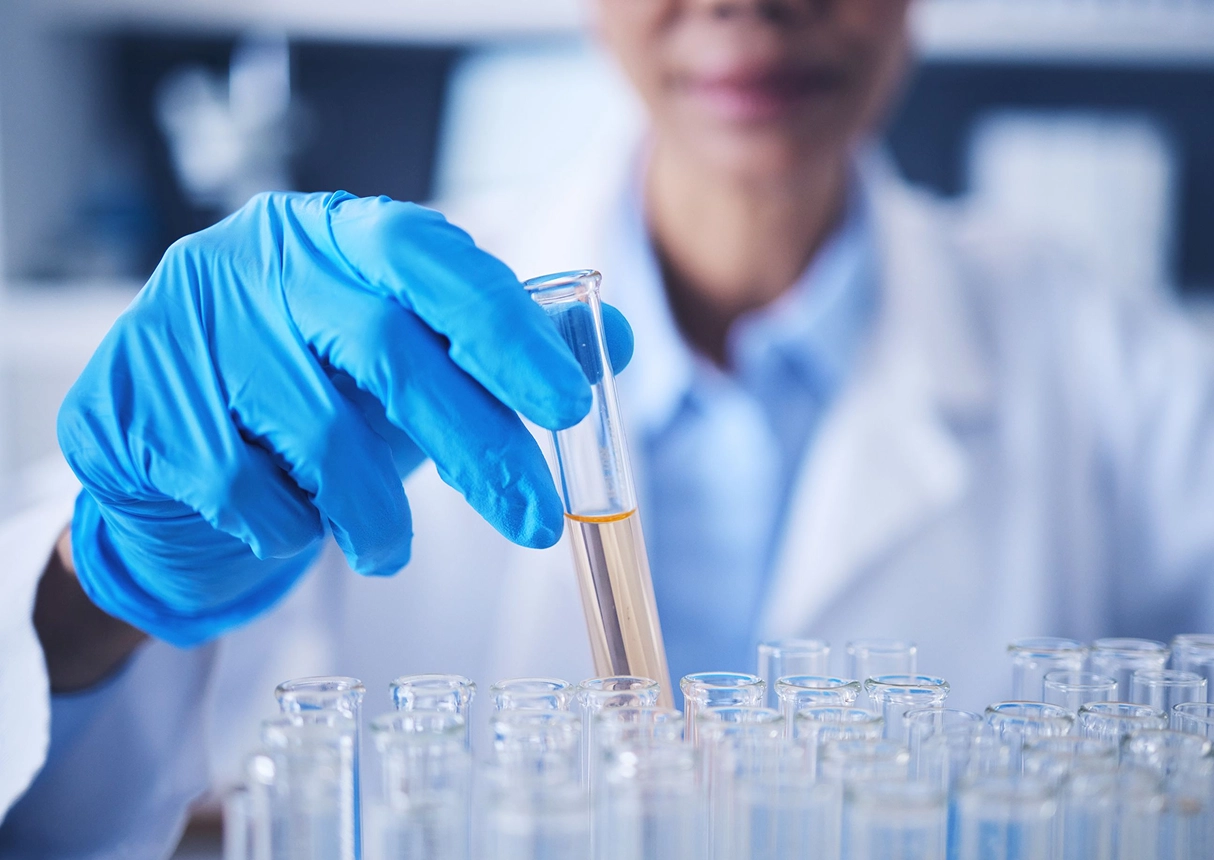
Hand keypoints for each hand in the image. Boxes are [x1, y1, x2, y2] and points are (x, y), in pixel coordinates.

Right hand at [59, 191, 604, 646]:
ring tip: (392, 549)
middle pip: (386, 352)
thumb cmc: (315, 389)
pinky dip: (287, 525)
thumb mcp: (417, 359)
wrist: (168, 452)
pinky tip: (295, 528)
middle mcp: (257, 260)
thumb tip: (615, 342)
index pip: (435, 262)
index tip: (569, 405)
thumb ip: (509, 344)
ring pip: (316, 433)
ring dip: (374, 511)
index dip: (505, 333)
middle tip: (535, 522)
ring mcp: (183, 323)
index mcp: (339, 233)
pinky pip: (238, 486)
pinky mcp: (129, 401)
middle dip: (476, 446)